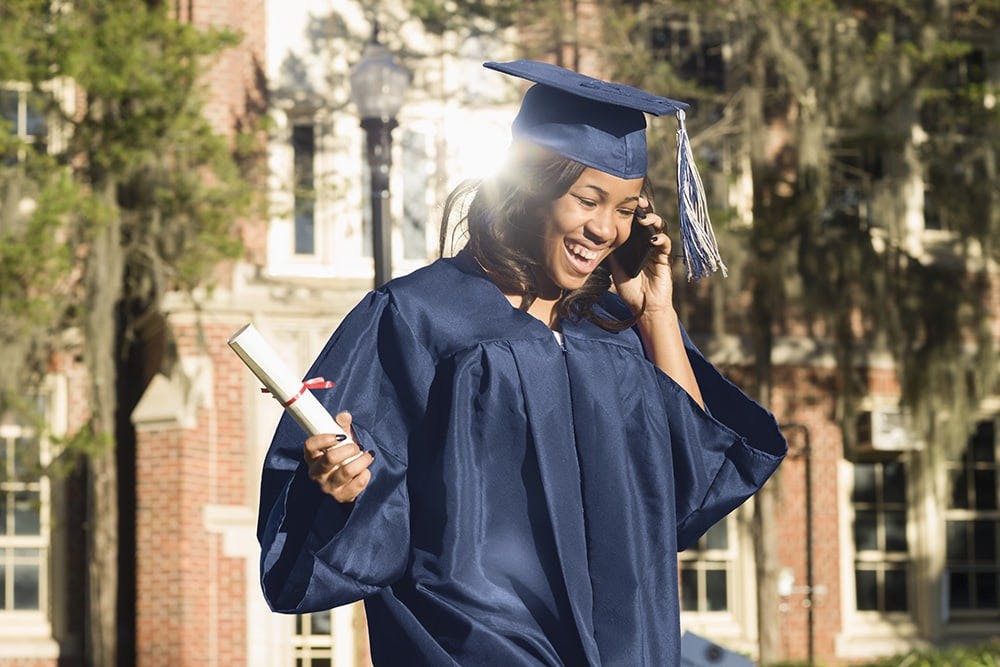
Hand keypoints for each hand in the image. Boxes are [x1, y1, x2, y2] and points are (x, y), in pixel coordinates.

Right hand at [304, 411, 374, 502]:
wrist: (346, 483)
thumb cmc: (340, 458)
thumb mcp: (338, 441)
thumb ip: (340, 427)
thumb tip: (345, 415)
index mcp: (312, 457)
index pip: (310, 446)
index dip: (324, 438)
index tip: (340, 435)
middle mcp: (317, 473)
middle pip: (329, 459)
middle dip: (348, 449)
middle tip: (356, 447)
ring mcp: (328, 486)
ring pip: (346, 471)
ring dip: (361, 461)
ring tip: (367, 456)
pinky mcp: (341, 496)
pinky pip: (357, 484)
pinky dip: (365, 474)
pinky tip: (365, 471)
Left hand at [609, 197, 673, 314]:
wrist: (642, 306)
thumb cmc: (629, 288)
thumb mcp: (614, 267)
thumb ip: (611, 251)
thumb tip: (599, 236)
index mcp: (635, 243)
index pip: (635, 222)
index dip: (633, 210)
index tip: (626, 201)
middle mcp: (647, 243)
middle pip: (649, 221)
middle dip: (645, 209)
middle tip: (639, 202)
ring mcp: (657, 250)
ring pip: (660, 228)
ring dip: (654, 220)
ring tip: (645, 219)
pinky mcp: (665, 259)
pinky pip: (666, 244)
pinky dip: (661, 239)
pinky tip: (654, 239)